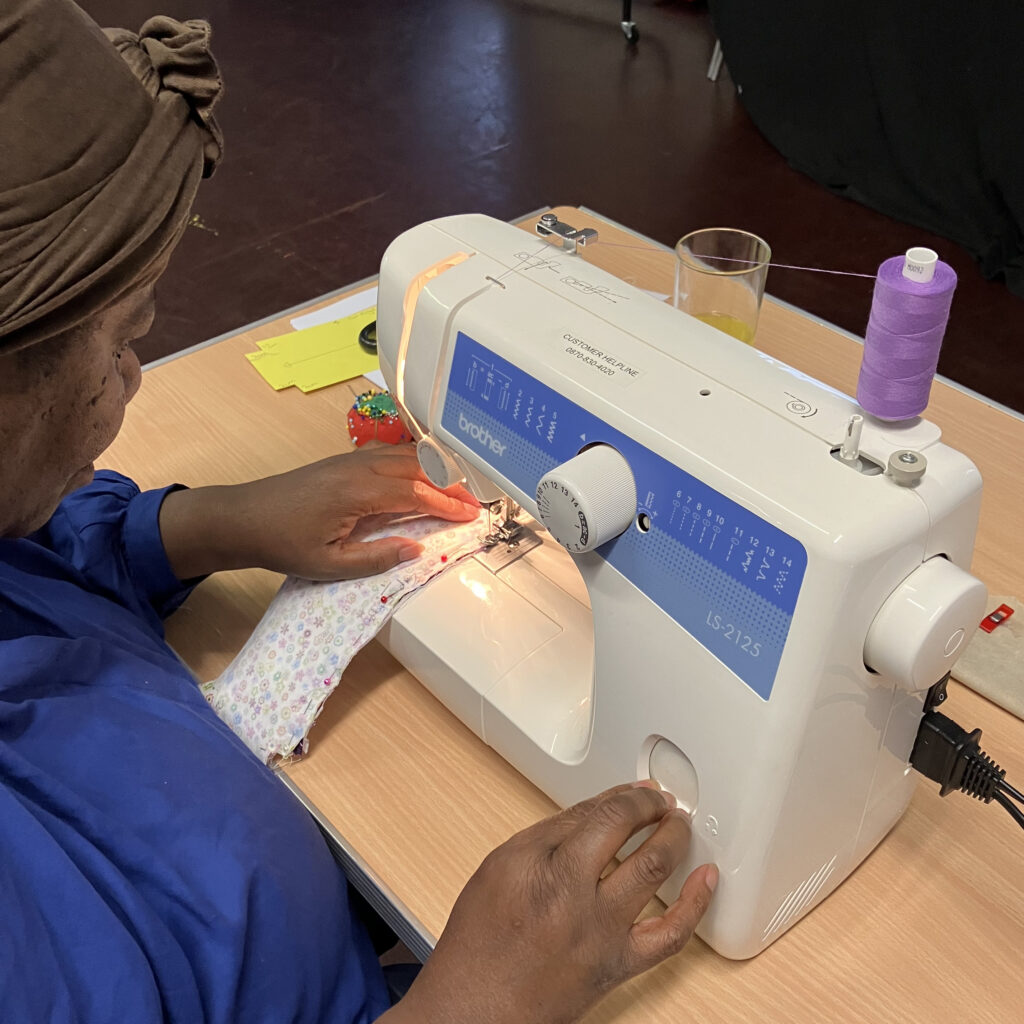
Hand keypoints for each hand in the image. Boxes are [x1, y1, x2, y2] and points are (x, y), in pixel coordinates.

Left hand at [158, 445, 479, 579]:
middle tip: (474, 502)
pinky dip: (414, 462)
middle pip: (418, 467)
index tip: (471, 516)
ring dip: (435, 470)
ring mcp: (351, 460)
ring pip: (405, 456)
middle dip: (450, 484)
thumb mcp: (329, 564)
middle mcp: (359, 468)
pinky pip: (390, 455)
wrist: (241, 518)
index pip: (417, 494)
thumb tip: (416, 550)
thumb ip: (376, 559)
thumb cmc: (281, 542)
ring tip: (457, 489)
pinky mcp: (344, 461)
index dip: (448, 505)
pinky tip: (423, 475)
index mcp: (358, 492)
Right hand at [382, 782, 717, 1023]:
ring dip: (673, 838)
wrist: (477, 1005)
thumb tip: (598, 811)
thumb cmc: (481, 938)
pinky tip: (707, 879)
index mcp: (539, 862)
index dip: (624, 794)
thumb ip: (551, 833)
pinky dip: (696, 903)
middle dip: (651, 806)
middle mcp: (572, 892)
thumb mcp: (502, 865)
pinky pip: (670, 935)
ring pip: (653, 868)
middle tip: (662, 803)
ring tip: (678, 826)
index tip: (636, 790)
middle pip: (624, 829)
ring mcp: (601, 930)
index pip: (595, 812)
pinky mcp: (619, 965)